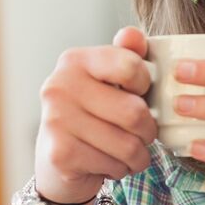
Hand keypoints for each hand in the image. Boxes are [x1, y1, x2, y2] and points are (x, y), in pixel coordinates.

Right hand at [33, 27, 157, 202]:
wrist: (57, 161)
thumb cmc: (95, 114)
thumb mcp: (111, 80)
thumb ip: (127, 55)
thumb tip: (133, 35)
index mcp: (75, 61)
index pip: (130, 66)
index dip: (145, 84)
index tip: (139, 93)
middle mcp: (60, 86)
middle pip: (134, 112)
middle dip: (148, 130)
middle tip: (143, 133)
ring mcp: (56, 120)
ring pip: (128, 144)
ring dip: (138, 154)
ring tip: (130, 151)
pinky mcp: (60, 154)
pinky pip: (114, 164)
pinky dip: (121, 169)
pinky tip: (109, 163)